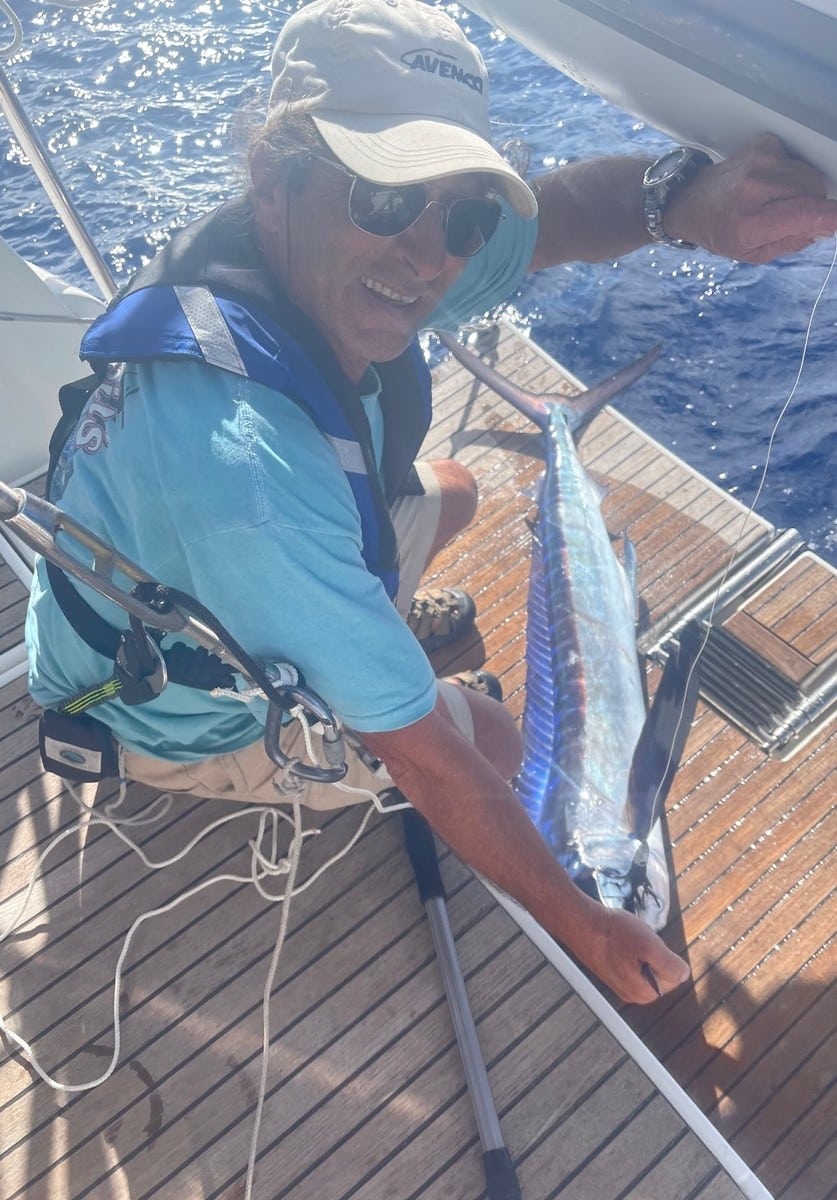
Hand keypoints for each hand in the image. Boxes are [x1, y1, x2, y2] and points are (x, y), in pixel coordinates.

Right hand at [578, 904, 690, 1005]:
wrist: (581, 923)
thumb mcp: (649, 945)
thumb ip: (671, 965)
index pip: (674, 977)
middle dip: (654, 953)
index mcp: (644, 993)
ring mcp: (621, 985)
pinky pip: (633, 961)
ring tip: (626, 940)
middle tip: (636, 941)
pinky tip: (619, 941)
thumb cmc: (613, 932)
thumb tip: (684, 975)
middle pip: (661, 972)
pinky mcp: (613, 973)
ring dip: (642, 950)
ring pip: (647, 965)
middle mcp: (633, 995)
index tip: (646, 945)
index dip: (664, 955)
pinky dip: (631, 949)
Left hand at [664, 133, 836, 262]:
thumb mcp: (754, 253)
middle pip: (814, 189)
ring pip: (809, 173)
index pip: (804, 212)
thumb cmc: (723, 231)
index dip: (829, 216)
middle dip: (813, 204)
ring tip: (777, 198)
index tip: (836, 219)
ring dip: (803, 188)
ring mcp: (758, 162)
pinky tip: (770, 181)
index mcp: (749, 222)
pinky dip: (791, 171)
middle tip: (791, 214)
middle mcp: (753, 188)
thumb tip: (825, 226)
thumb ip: (793, 241)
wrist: (693, 202)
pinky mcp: (763, 145)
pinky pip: (797, 159)